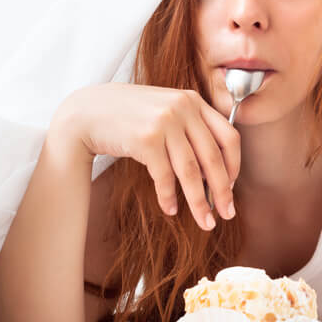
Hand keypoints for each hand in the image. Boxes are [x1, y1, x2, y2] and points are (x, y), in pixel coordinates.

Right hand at [54, 83, 239, 230]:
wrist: (87, 112)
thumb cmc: (128, 116)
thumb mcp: (165, 109)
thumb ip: (190, 127)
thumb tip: (215, 172)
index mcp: (193, 100)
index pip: (229, 136)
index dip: (234, 165)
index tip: (231, 186)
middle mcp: (182, 107)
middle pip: (213, 158)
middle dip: (223, 191)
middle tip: (227, 214)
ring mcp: (164, 122)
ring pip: (191, 171)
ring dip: (199, 202)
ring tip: (206, 221)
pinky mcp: (146, 139)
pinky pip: (164, 176)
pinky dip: (168, 196)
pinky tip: (170, 208)